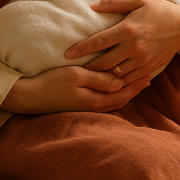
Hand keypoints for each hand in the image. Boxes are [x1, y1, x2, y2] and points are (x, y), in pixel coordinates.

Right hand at [1, 65, 149, 114]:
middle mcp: (94, 106)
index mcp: (95, 99)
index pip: (122, 92)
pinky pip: (105, 102)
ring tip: (137, 83)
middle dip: (135, 88)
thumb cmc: (51, 83)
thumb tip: (120, 82)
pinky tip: (116, 89)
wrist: (29, 97)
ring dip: (127, 93)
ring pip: (114, 102)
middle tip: (149, 77)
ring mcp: (87, 108)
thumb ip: (99, 79)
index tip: (149, 72)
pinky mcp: (80, 106)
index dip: (136, 83)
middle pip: (121, 99)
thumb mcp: (76, 76)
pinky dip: (116, 96)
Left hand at [65, 0, 179, 83]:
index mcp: (128, 29)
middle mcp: (134, 47)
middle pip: (103, 63)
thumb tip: (93, 5)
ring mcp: (142, 60)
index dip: (81, 49)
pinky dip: (116, 82)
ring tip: (88, 77)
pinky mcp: (149, 69)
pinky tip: (107, 81)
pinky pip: (128, 80)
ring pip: (115, 75)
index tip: (68, 54)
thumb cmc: (160, 10)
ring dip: (101, 77)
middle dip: (87, 68)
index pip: (99, 42)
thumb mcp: (139, 0)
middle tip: (74, 69)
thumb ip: (115, 3)